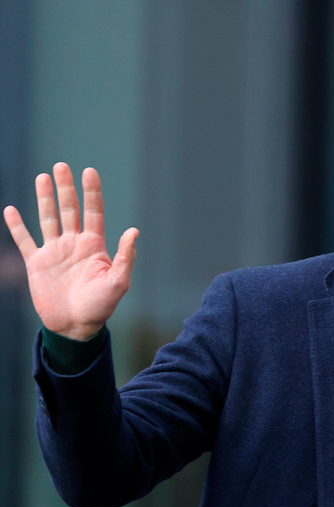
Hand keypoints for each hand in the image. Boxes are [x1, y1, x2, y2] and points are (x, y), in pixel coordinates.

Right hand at [4, 163, 137, 339]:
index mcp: (94, 246)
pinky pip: (25, 240)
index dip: (91, 193)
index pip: (93, 213)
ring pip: (48, 218)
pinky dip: (17, 226)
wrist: (76, 326)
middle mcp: (74, 244)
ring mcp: (54, 252)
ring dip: (45, 198)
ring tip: (42, 177)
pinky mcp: (37, 263)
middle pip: (69, 210)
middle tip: (62, 166)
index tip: (89, 171)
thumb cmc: (101, 306)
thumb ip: (124, 256)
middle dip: (66, 188)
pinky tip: (10, 210)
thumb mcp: (118, 282)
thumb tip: (134, 230)